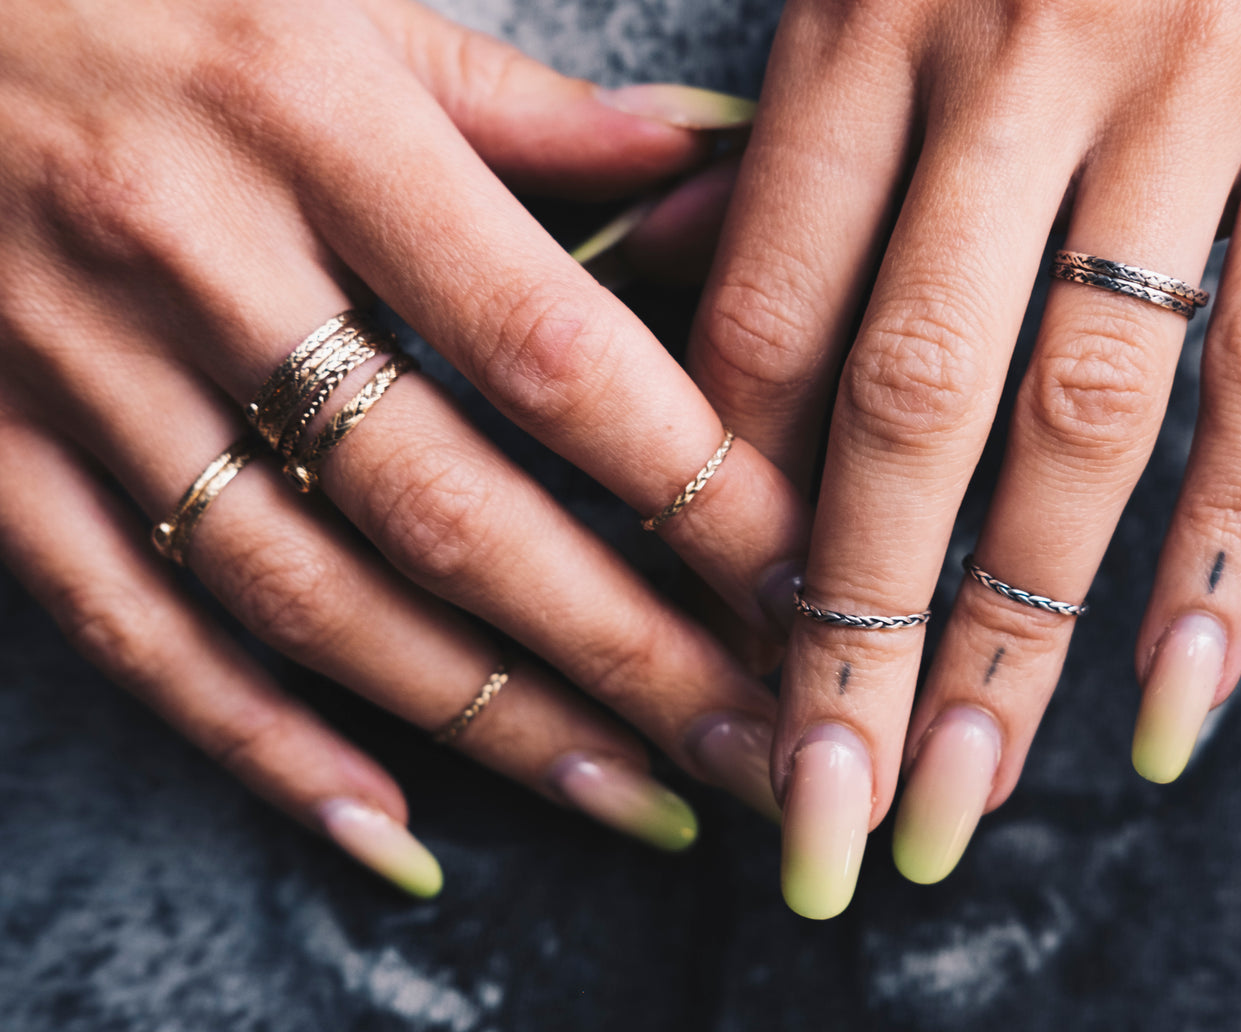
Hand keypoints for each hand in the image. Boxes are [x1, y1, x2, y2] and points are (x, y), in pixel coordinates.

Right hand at [0, 0, 806, 893]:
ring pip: (308, 595)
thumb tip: (702, 162)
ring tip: (627, 798)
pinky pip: (132, 625)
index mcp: (310, 118)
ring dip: (485, 720)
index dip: (689, 480)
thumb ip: (522, 107)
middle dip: (621, 650)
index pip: (545, 344)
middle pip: (446, 506)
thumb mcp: (336, 1)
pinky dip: (262, 741)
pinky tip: (390, 822)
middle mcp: (194, 254)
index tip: (801, 574)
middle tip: (751, 743)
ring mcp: (78, 367)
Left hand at [688, 0, 1240, 915]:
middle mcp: (1014, 62)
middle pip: (902, 408)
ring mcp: (1192, 87)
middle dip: (848, 630)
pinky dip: (1226, 552)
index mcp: (862, 19)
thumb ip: (786, 142)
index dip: (721, 506)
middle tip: (808, 809)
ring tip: (960, 796)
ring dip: (1013, 634)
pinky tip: (1167, 703)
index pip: (759, 319)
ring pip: (1080, 421)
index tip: (703, 652)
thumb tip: (660, 290)